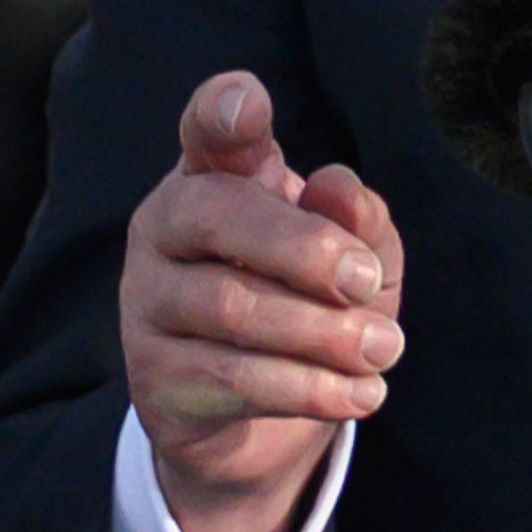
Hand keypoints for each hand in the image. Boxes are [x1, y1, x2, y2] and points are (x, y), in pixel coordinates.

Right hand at [119, 73, 404, 531]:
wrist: (263, 430)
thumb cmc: (310, 312)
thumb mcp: (355, 262)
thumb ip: (358, 221)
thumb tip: (338, 189)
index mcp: (215, 178)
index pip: (208, 132)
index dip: (223, 111)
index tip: (250, 101)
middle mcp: (165, 228)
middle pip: (219, 214)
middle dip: (306, 248)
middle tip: (367, 283)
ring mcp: (148, 302)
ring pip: (232, 304)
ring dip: (324, 333)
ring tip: (383, 350)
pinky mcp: (153, 375)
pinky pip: (234, 377)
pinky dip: (310, 388)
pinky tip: (360, 392)